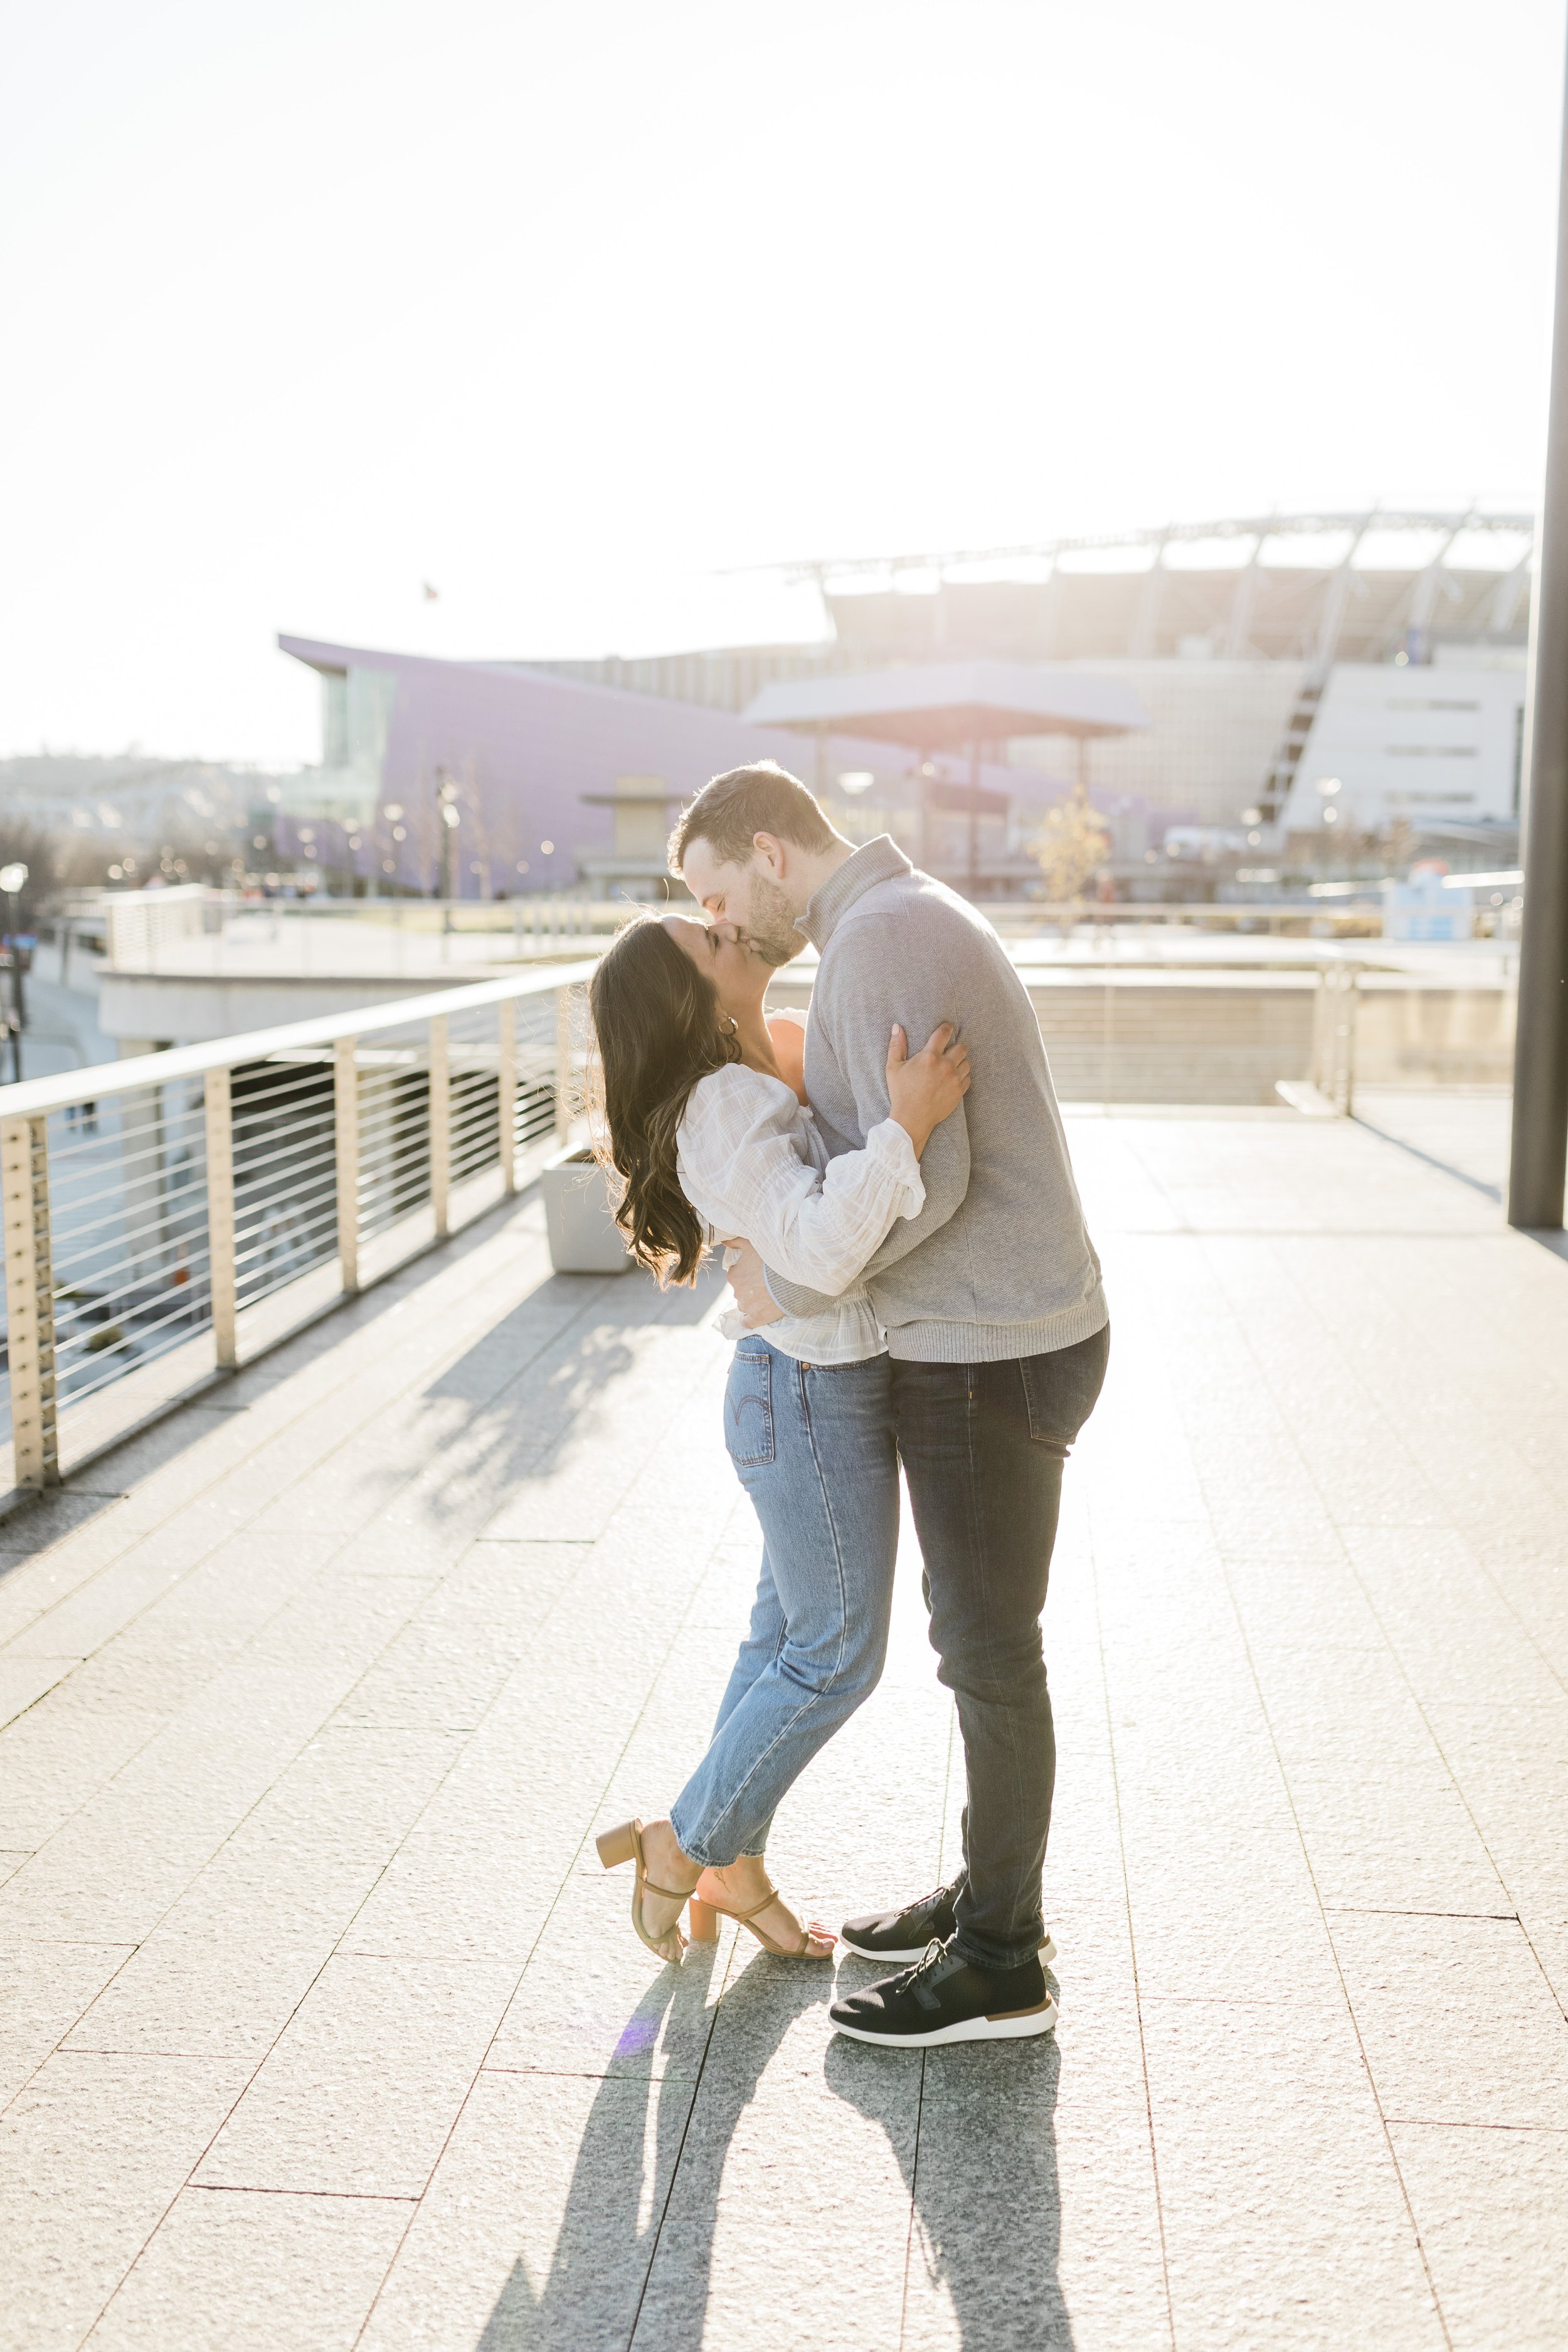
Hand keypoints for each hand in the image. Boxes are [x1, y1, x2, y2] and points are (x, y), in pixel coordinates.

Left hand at [723, 1238, 783, 1326]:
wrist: (791, 1276)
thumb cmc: (771, 1259)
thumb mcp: (752, 1244)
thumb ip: (736, 1242)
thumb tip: (723, 1240)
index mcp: (734, 1275)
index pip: (736, 1276)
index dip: (746, 1274)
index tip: (757, 1272)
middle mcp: (737, 1292)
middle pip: (741, 1291)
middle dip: (750, 1288)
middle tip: (765, 1283)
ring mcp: (747, 1306)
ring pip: (745, 1305)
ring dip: (753, 1302)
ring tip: (767, 1296)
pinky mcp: (756, 1318)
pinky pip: (747, 1322)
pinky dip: (751, 1319)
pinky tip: (758, 1315)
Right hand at [885, 1022, 970, 1156]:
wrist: (911, 1119)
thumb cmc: (901, 1093)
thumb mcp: (893, 1067)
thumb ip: (896, 1045)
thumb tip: (896, 1026)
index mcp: (929, 1057)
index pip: (944, 1033)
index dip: (947, 1028)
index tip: (947, 1028)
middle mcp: (945, 1066)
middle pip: (962, 1047)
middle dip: (956, 1047)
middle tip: (949, 1051)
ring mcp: (954, 1079)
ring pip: (967, 1063)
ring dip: (960, 1062)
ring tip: (951, 1066)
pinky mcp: (959, 1092)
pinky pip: (968, 1078)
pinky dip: (962, 1077)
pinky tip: (953, 1079)